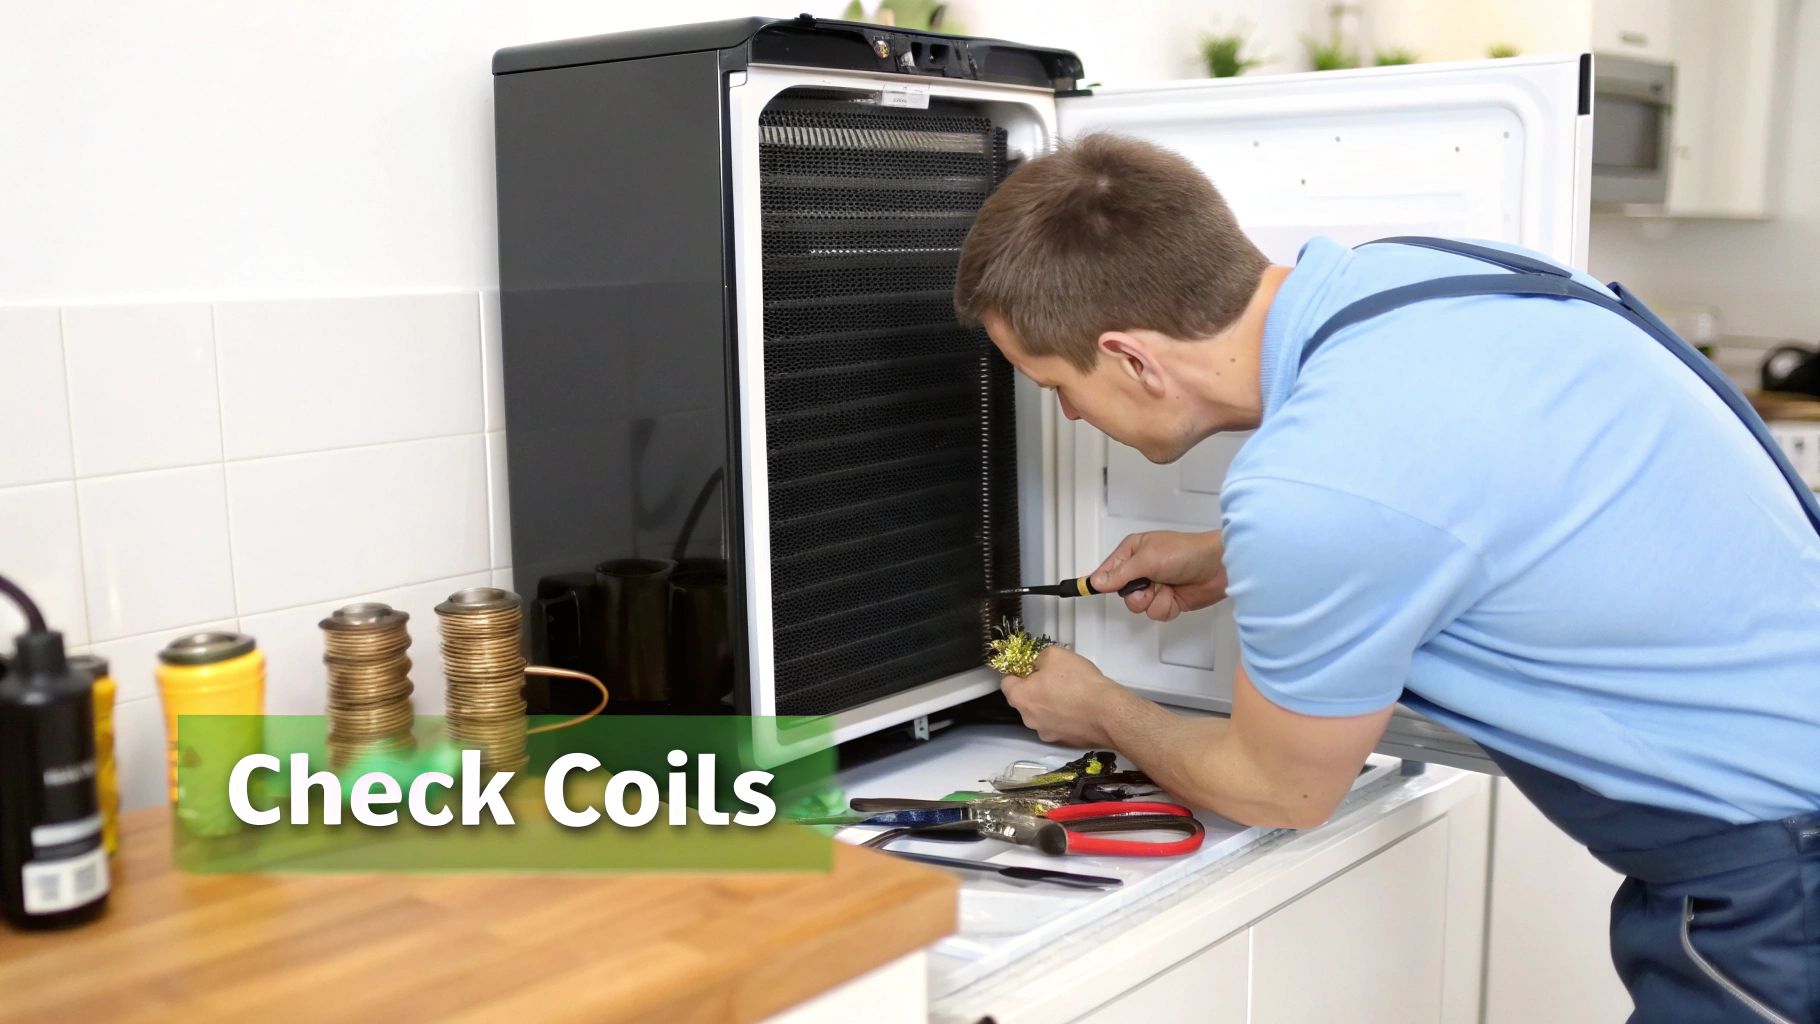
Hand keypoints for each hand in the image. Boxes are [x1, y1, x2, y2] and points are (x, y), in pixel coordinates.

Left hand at [1000, 647, 1124, 746]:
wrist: (1107, 712)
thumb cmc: (1078, 682)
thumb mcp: (1055, 654)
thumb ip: (1039, 658)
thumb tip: (1039, 664)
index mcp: (1020, 698)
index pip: (1006, 682)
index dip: (1018, 671)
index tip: (1032, 666)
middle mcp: (1029, 719)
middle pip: (1025, 700)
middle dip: (1036, 688)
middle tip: (1055, 677)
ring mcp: (1046, 733)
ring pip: (1042, 714)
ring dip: (1051, 704)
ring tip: (1071, 692)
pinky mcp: (1064, 742)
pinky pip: (1059, 725)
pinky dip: (1065, 717)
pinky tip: (1080, 707)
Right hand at [1090, 530, 1227, 621]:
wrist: (1218, 567)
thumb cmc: (1187, 552)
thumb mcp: (1148, 559)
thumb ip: (1121, 573)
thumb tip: (1099, 582)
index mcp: (1133, 552)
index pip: (1107, 571)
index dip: (1096, 581)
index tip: (1078, 589)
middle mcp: (1142, 569)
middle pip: (1121, 593)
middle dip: (1135, 593)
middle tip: (1148, 583)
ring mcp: (1156, 585)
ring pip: (1138, 606)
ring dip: (1152, 600)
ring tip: (1165, 587)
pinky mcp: (1168, 600)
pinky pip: (1155, 613)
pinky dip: (1165, 607)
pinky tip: (1175, 595)